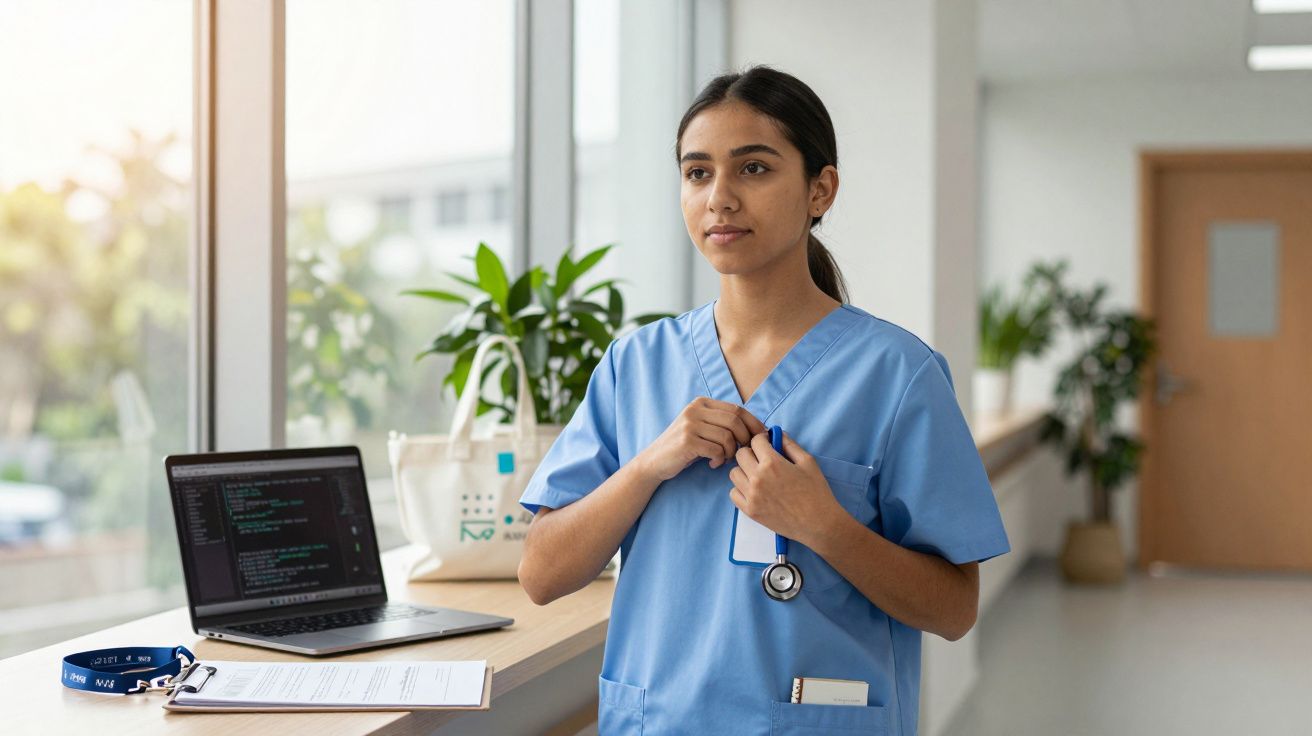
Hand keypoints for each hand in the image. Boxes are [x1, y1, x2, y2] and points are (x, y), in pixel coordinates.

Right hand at [636, 397, 767, 481]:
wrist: (654, 461)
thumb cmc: (684, 447)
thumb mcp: (702, 428)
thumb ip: (722, 423)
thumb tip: (757, 429)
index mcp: (701, 403)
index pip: (737, 409)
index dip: (753, 423)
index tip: (761, 437)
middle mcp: (695, 410)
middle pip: (735, 420)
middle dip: (746, 438)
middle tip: (743, 452)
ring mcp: (690, 424)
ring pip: (728, 436)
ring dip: (732, 452)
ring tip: (724, 459)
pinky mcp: (687, 441)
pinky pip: (717, 449)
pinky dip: (720, 459)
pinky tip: (713, 463)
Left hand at [728, 431, 844, 547]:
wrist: (818, 524)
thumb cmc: (816, 492)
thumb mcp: (808, 462)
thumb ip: (790, 445)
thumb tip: (776, 434)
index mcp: (772, 463)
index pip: (755, 441)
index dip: (762, 439)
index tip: (767, 444)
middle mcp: (757, 478)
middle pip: (740, 454)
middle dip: (751, 452)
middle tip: (762, 458)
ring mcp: (751, 495)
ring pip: (734, 473)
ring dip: (744, 470)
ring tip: (758, 475)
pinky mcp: (750, 511)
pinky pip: (733, 493)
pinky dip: (741, 489)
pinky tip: (754, 490)